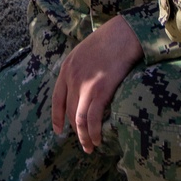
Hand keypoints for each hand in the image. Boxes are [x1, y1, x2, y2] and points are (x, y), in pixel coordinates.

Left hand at [51, 14, 142, 153]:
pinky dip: (93, 133)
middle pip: (69, 112)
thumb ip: (80, 68)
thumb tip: (83, 86)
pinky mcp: (100, 90)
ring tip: (90, 147)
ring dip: (83, 137)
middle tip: (83, 142)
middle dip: (75, 130)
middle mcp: (72, 78)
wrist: (124, 32)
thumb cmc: (110, 39)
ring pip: (78, 120)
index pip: (56, 99)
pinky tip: (97, 139)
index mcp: (67, 67)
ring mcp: (85, 85)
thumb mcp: (86, 50)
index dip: (57, 117)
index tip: (59, 130)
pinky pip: (92, 119)